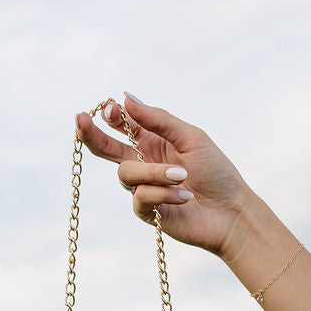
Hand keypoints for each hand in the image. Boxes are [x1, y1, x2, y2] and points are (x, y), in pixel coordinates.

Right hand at [75, 95, 251, 257]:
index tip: (109, 109)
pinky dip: (163, 194)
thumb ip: (158, 119)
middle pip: (106, 149)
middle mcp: (144, 163)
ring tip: (182, 175)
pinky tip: (185, 196)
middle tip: (79, 121)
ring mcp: (143, 188)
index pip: (122, 126)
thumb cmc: (216, 172)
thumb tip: (126, 98)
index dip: (111, 117)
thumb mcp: (191, 137)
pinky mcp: (147, 212)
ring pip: (126, 173)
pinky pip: (140, 197)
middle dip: (91, 134)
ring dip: (154, 172)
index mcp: (153, 141)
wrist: (231, 212)